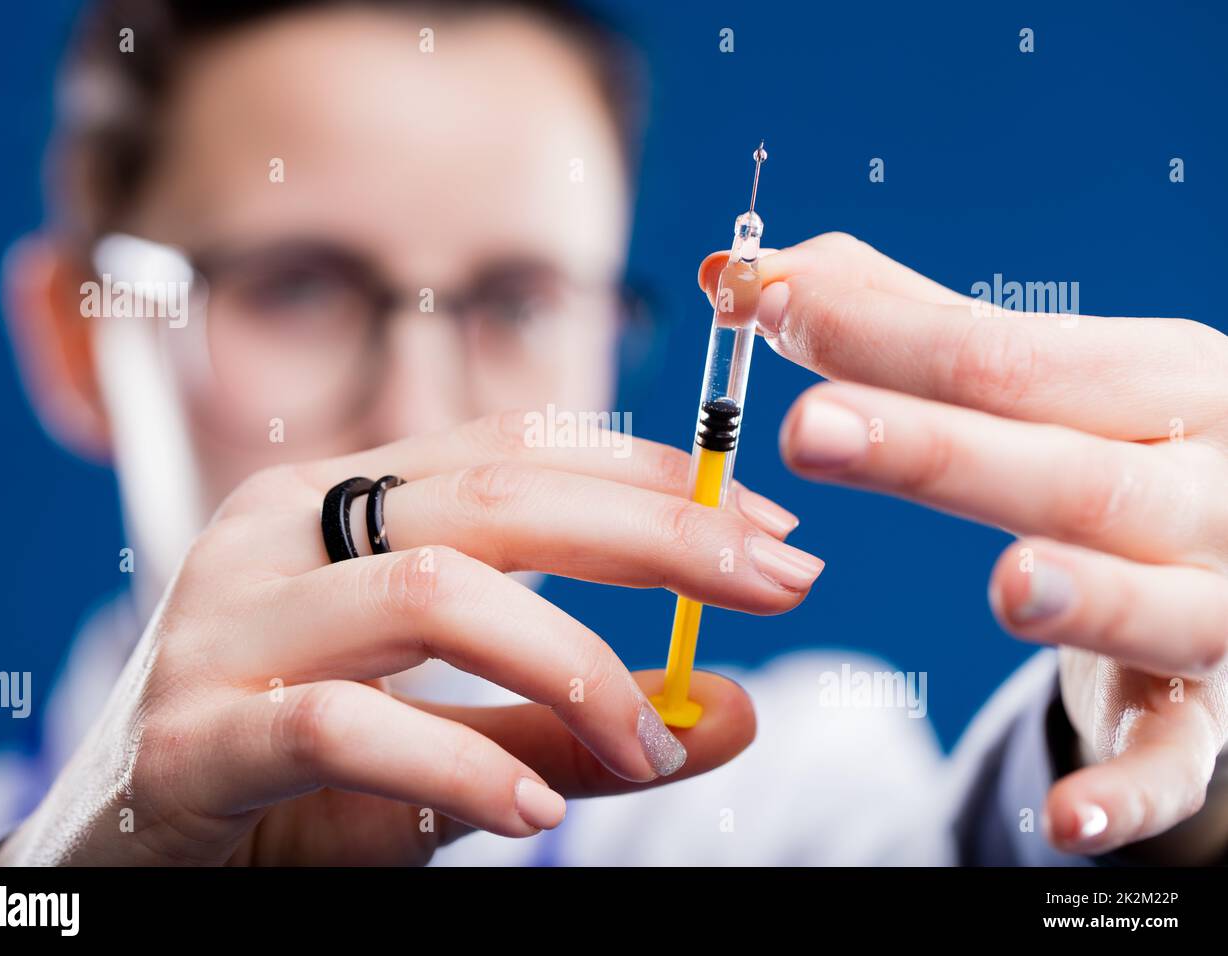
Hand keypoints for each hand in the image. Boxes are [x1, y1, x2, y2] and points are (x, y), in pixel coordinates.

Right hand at [0, 412, 818, 864]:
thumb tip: (728, 707)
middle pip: (493, 496)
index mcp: (338, 504)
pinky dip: (458, 764)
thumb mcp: (454, 739)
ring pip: (430, 591)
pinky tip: (536, 807)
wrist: (123, 859)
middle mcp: (280, 535)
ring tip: (646, 738)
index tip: (768, 525)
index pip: (514, 448)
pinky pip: (342, 727)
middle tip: (777, 580)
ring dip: (570, 662)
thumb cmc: (292, 782)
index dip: (650, 476)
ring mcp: (225, 626)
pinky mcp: (188, 737)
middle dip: (654, 533)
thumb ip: (574, 721)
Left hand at [701, 232, 1227, 860]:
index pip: (1005, 353)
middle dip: (938, 450)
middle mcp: (1205, 486)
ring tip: (1007, 584)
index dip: (877, 334)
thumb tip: (741, 270)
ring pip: (1156, 605)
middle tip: (810, 428)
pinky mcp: (1207, 711)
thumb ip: (896, 323)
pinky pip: (1180, 759)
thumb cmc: (1108, 442)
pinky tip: (1064, 820)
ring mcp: (1219, 602)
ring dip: (1086, 597)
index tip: (760, 302)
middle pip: (1068, 471)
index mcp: (1161, 381)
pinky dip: (1131, 791)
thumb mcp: (1039, 377)